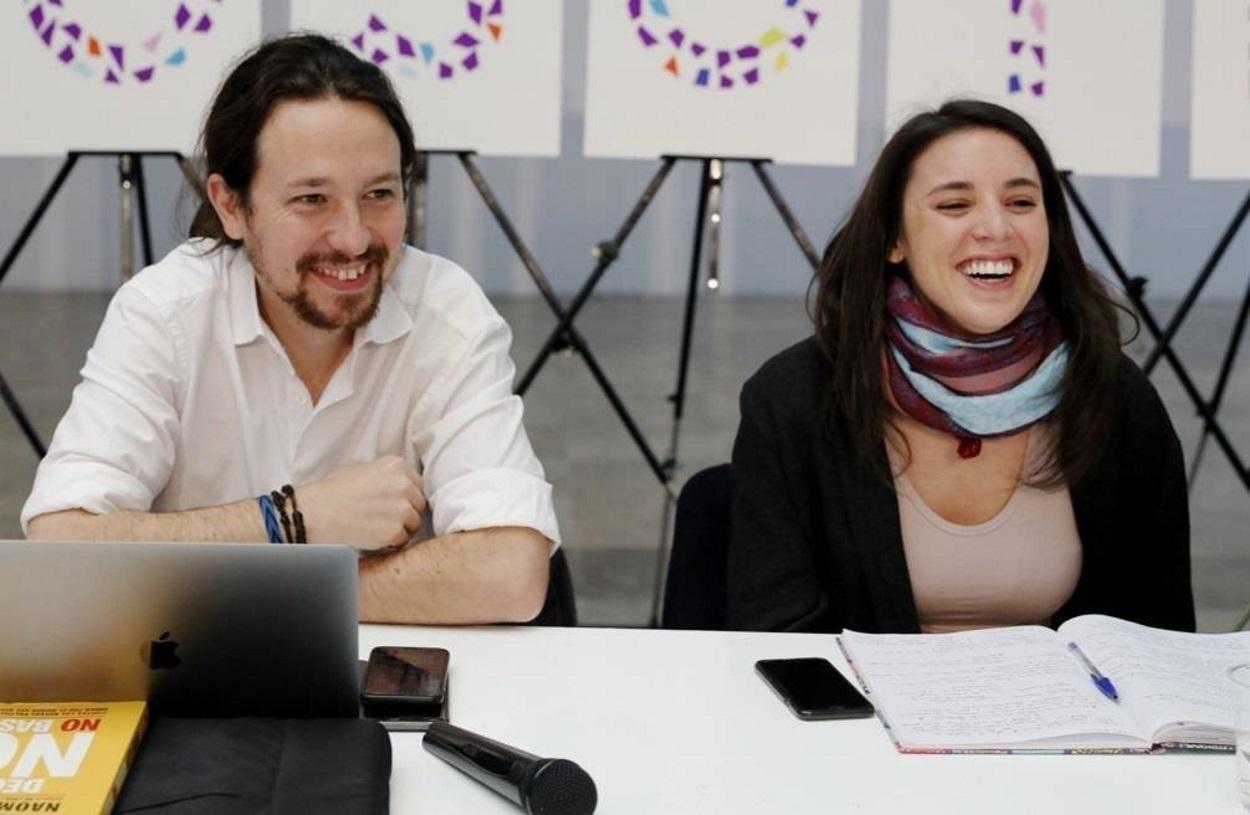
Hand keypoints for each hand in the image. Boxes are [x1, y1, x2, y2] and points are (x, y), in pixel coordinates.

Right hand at [296, 456, 425, 549]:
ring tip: (379, 528)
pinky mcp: (395, 531)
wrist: (316, 514)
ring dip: (401, 528)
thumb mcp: (358, 467)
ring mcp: (401, 509)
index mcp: (396, 465)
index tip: (394, 502)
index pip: (417, 484)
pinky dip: (392, 542)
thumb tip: (393, 477)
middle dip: (406, 511)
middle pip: (419, 503)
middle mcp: (403, 485)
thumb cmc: (333, 490)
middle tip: (386, 517)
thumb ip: (381, 471)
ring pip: (414, 523)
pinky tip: (375, 537)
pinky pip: (404, 540)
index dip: (406, 496)